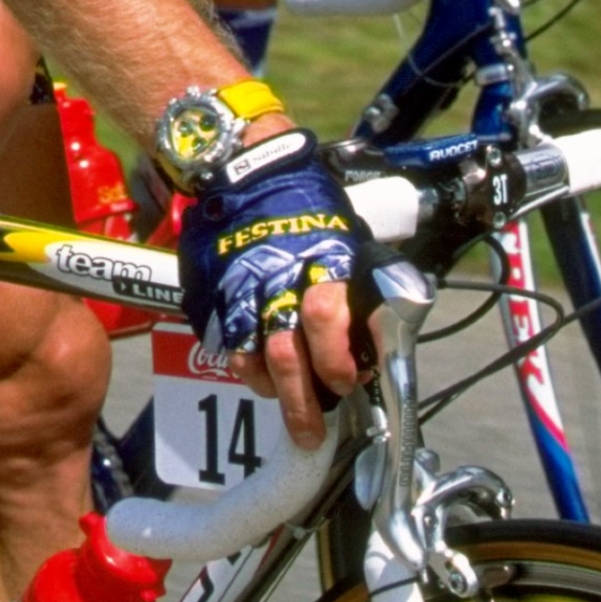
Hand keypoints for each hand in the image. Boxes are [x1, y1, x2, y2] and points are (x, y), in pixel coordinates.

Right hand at [173, 126, 366, 450]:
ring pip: (251, 353)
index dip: (336, 358)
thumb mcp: (349, 237)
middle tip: (312, 433)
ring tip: (284, 407)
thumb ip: (364, 287)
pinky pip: (225, 340)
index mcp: (320, 260)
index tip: (348, 384)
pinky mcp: (214, 291)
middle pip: (285, 350)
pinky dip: (241, 365)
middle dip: (301, 400)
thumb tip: (385, 340)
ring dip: (270, 390)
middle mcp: (278, 278)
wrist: (244, 168)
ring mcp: (241, 287)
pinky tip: (255, 377)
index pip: (326, 315)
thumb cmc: (309, 205)